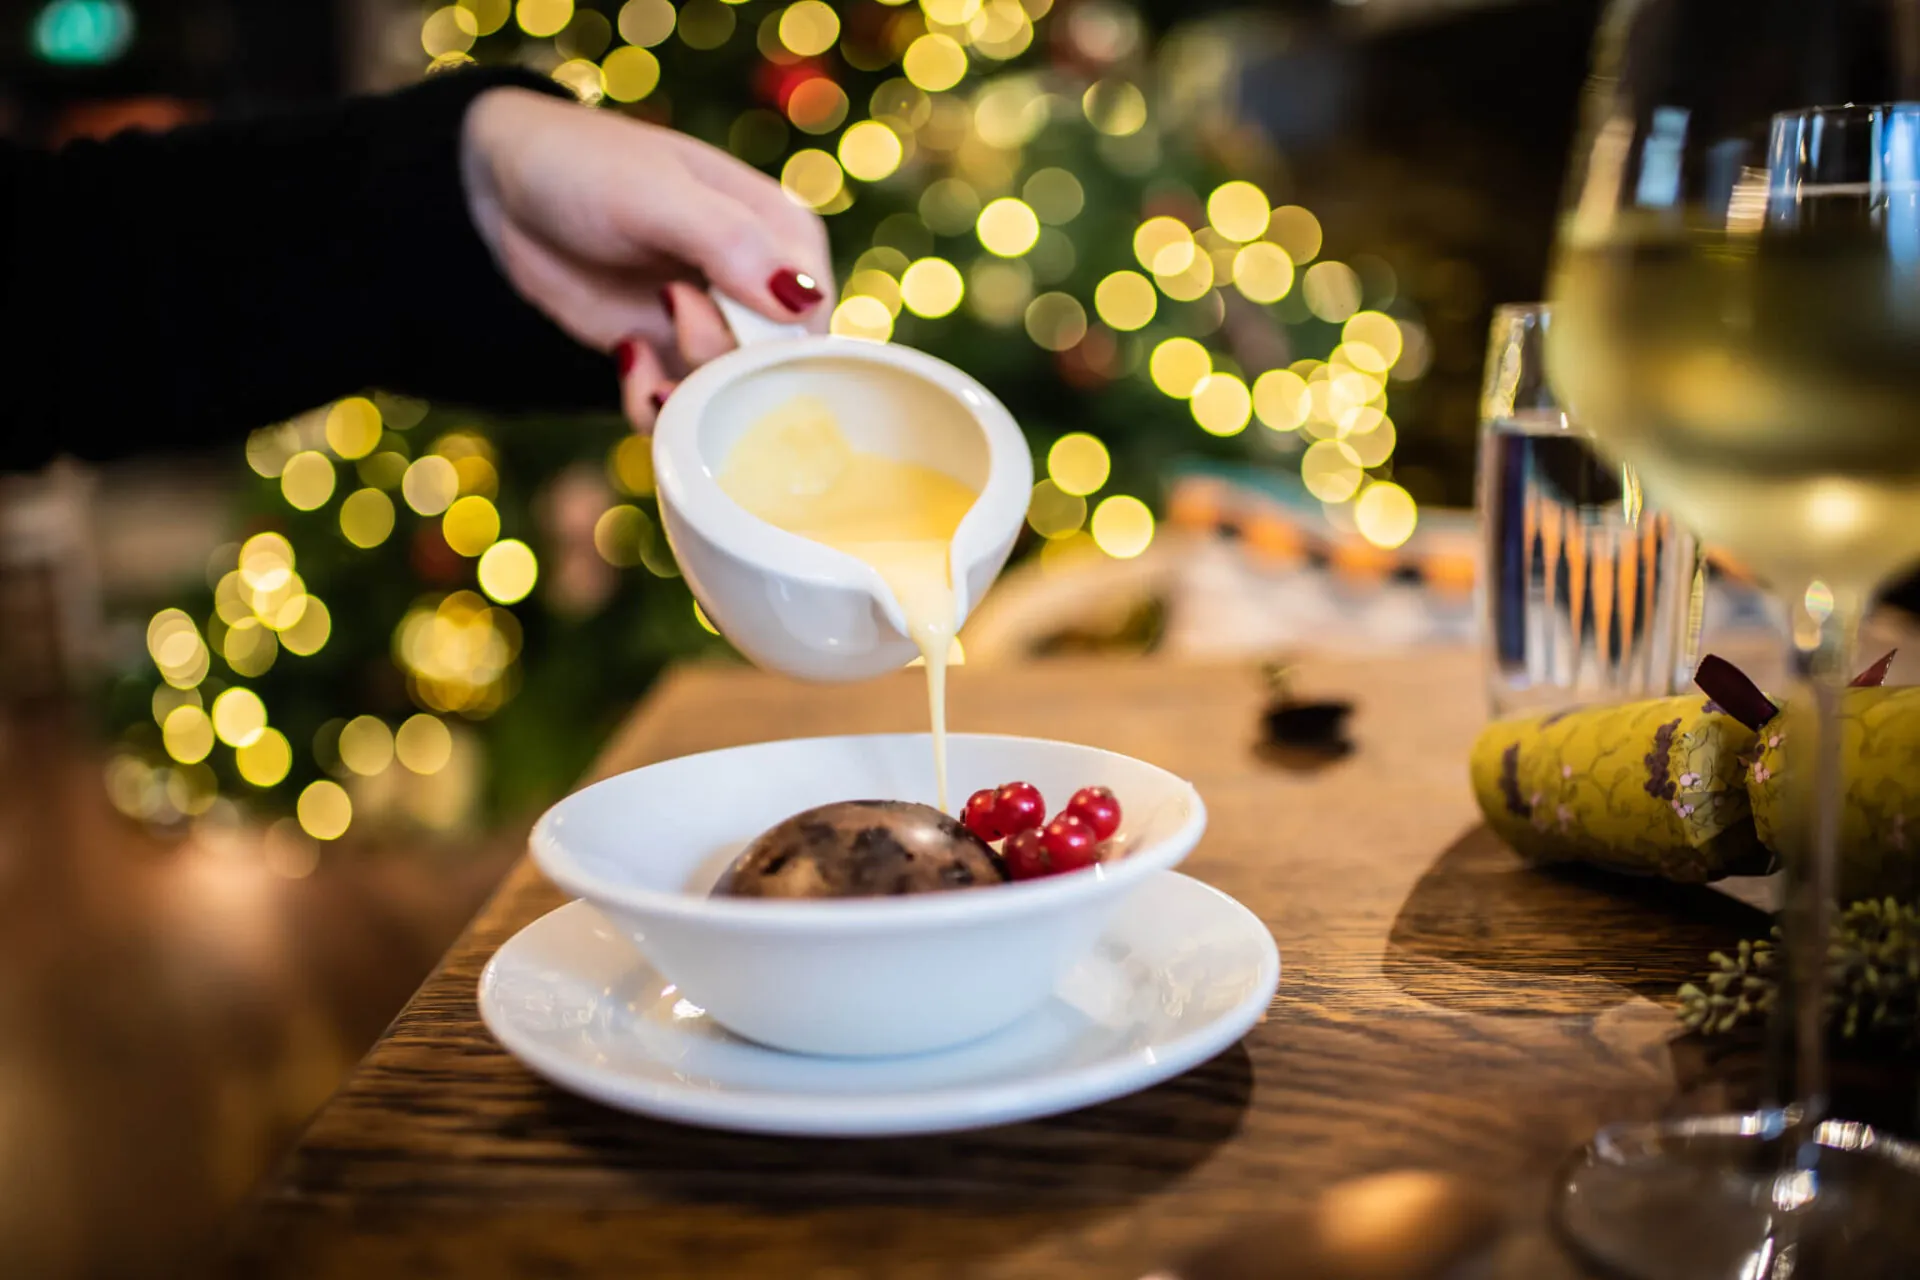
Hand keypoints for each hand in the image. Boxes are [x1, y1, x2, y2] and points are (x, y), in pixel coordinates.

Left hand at [460, 86, 832, 429]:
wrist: (505, 190)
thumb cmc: (587, 167)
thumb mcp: (657, 195)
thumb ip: (732, 243)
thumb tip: (803, 301)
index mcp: (785, 241)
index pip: (813, 322)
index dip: (765, 339)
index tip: (695, 300)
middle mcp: (762, 293)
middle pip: (776, 373)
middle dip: (719, 367)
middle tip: (667, 310)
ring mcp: (715, 330)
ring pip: (731, 402)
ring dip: (684, 394)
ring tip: (637, 349)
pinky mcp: (670, 359)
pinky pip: (684, 412)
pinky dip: (652, 406)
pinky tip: (625, 358)